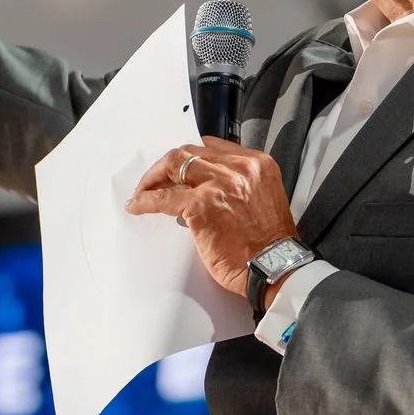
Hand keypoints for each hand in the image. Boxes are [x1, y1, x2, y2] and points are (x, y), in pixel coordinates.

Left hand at [127, 139, 298, 297]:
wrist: (275, 267)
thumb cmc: (270, 244)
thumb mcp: (263, 198)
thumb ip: (241, 185)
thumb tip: (208, 188)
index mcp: (257, 164)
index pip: (213, 147)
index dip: (191, 158)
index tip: (179, 168)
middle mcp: (239, 168)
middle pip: (190, 152)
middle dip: (168, 164)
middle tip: (155, 179)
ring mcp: (219, 184)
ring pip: (175, 165)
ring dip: (153, 178)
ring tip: (143, 191)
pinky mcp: (201, 206)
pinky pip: (164, 197)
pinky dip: (146, 200)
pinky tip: (137, 206)